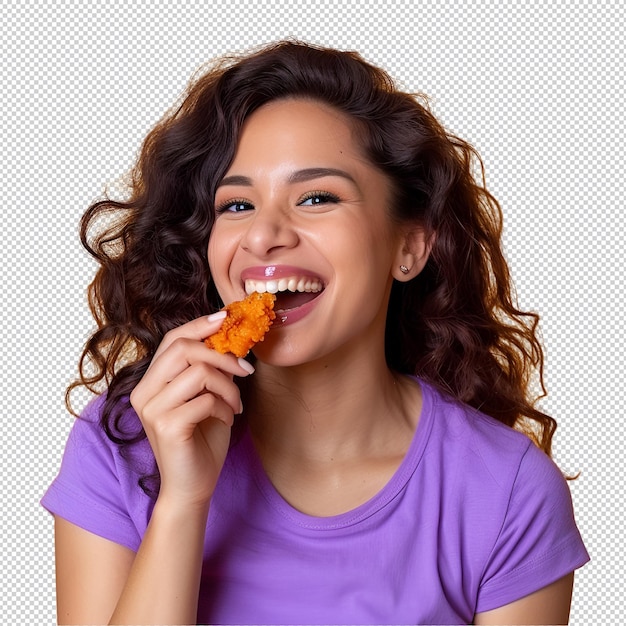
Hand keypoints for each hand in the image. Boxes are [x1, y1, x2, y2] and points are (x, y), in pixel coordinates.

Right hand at [130, 312, 254, 510]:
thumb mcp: (205, 396)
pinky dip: (225, 407)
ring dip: (229, 387)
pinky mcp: (167, 426)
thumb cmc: (201, 439)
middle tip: (245, 370)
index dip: (200, 325)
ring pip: (200, 372)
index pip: (172, 340)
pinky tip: (227, 419)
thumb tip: (229, 337)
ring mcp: (152, 409)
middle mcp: (144, 392)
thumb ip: (207, 369)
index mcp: (150, 382)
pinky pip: (207, 399)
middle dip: (222, 355)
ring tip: (235, 404)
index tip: (226, 318)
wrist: (192, 486)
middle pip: (184, 349)